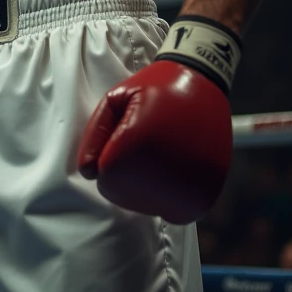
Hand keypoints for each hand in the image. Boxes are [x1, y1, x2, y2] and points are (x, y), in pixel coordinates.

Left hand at [77, 60, 232, 223]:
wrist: (204, 82)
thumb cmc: (156, 87)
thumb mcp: (116, 97)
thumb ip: (95, 134)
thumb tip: (87, 171)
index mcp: (135, 151)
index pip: (104, 176)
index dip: (110, 151)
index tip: (129, 127)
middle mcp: (160, 179)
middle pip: (122, 193)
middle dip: (126, 169)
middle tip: (148, 138)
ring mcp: (183, 195)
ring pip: (145, 203)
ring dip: (147, 182)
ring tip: (164, 147)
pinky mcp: (200, 203)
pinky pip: (170, 209)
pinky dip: (168, 192)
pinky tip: (177, 164)